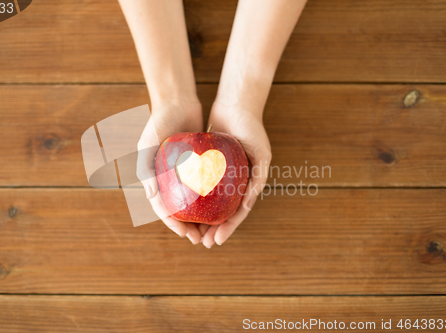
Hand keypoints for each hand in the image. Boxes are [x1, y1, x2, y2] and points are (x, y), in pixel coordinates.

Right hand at [137, 99, 204, 243]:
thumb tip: (152, 197)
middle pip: (181, 210)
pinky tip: (224, 206)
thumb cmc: (159, 122)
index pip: (163, 209)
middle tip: (203, 239)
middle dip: (190, 227)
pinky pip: (206, 186)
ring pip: (195, 202)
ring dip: (203, 217)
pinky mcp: (198, 165)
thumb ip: (145, 169)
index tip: (186, 235)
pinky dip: (212, 197)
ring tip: (214, 229)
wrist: (177, 101)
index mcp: (155, 179)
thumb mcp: (147, 144)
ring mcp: (185, 174)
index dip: (174, 225)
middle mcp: (170, 179)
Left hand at [199, 102, 271, 247]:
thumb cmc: (252, 128)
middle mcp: (233, 182)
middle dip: (212, 229)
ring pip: (209, 202)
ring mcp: (220, 175)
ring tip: (190, 231)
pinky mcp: (207, 165)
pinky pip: (199, 185)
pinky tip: (184, 207)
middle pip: (221, 212)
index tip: (216, 241)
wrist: (236, 104)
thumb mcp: (261, 155)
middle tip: (200, 242)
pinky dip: (194, 198)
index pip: (236, 213)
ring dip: (201, 218)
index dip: (227, 229)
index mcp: (247, 185)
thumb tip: (246, 208)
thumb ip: (257, 181)